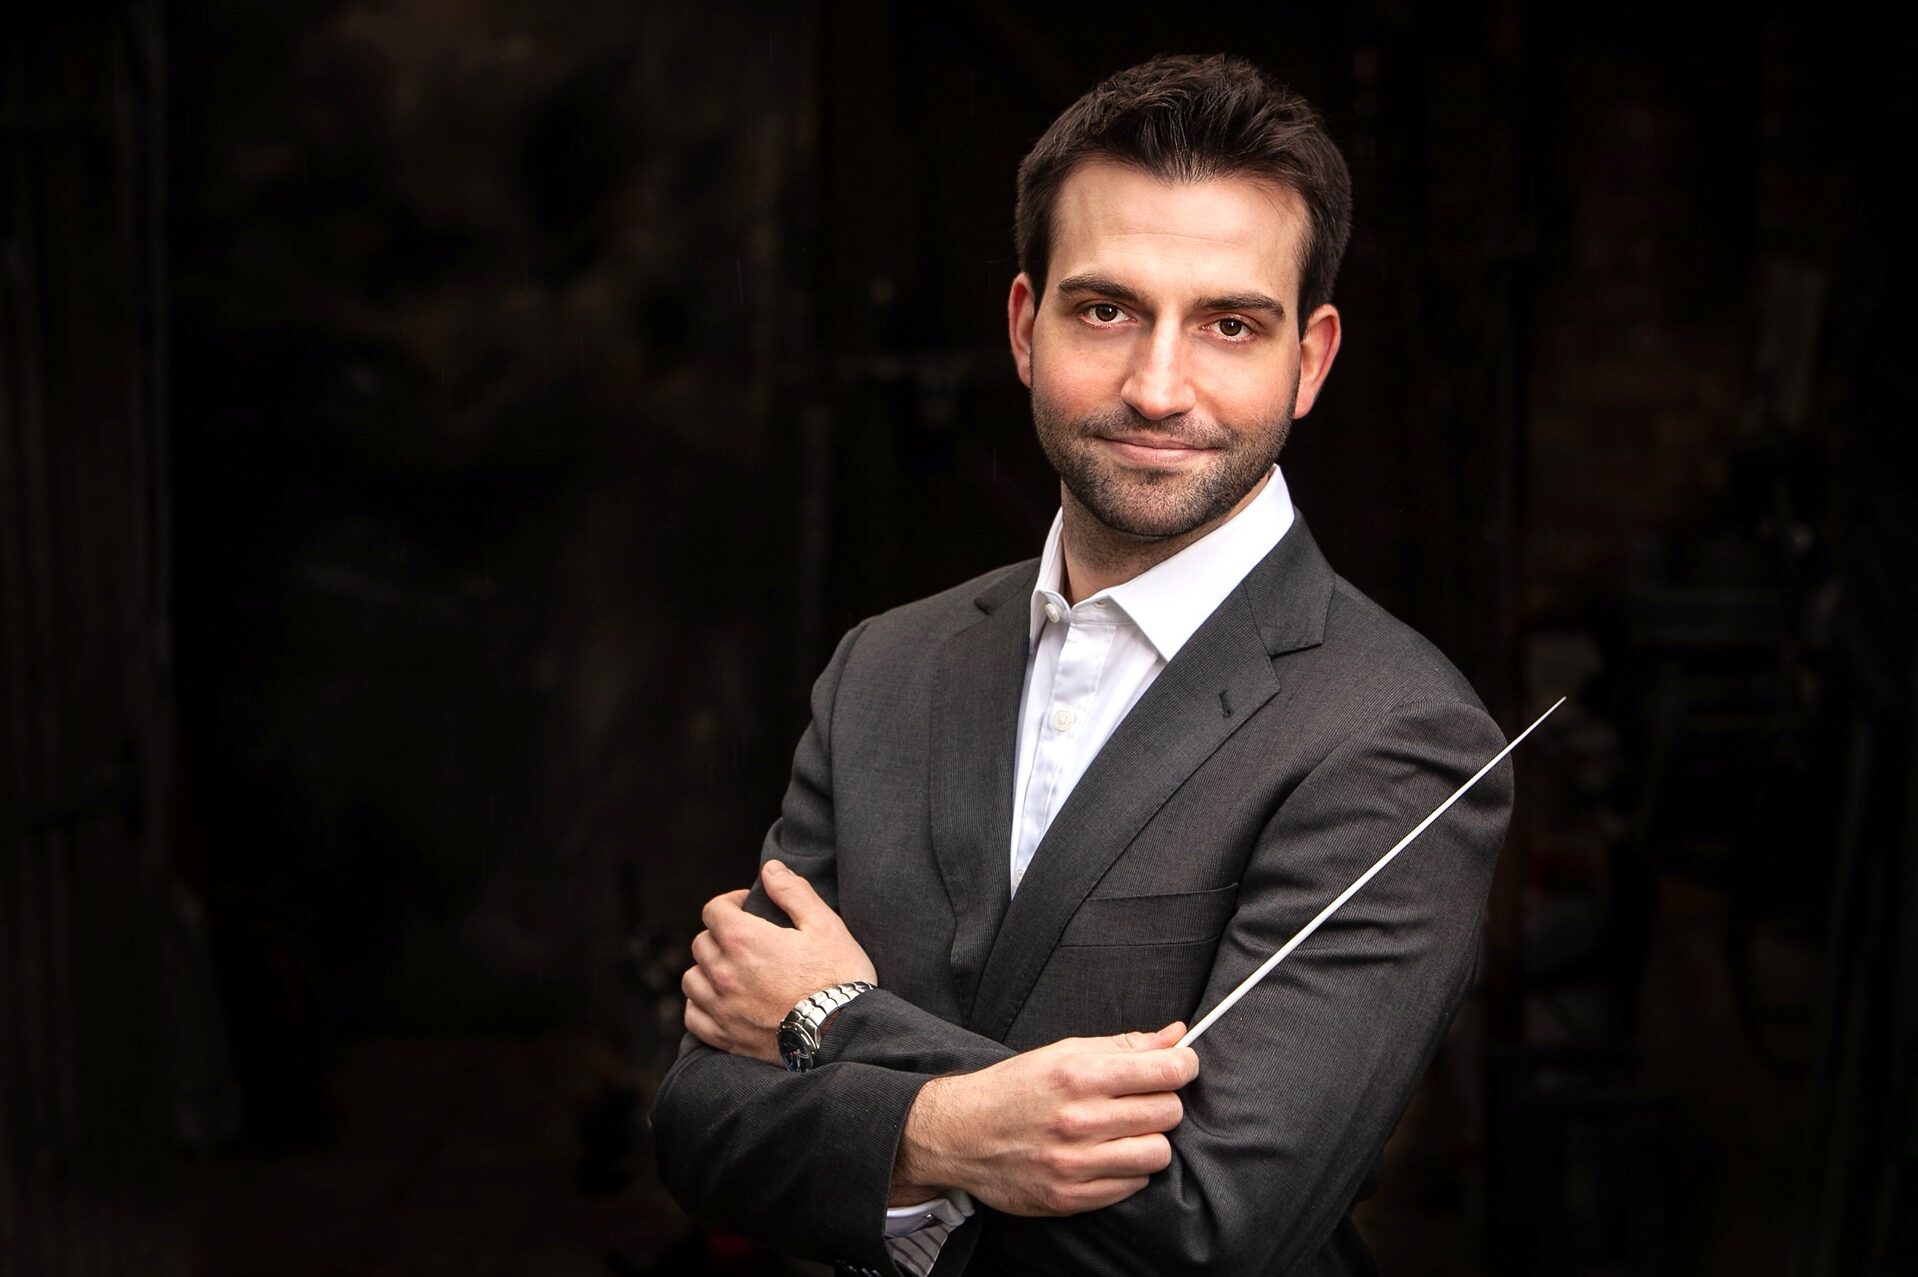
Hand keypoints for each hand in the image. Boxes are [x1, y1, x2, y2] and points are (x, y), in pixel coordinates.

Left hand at [682, 860, 877, 1064]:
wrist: (844, 1034)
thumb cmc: (838, 977)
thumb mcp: (824, 924)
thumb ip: (793, 892)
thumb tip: (770, 869)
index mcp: (743, 939)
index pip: (714, 909)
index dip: (730, 902)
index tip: (747, 907)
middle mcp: (724, 972)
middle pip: (701, 942)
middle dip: (720, 934)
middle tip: (745, 939)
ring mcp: (722, 1008)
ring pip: (692, 979)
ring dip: (706, 969)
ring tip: (730, 970)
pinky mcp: (725, 1037)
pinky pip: (693, 1016)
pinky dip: (700, 1005)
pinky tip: (720, 1001)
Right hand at [892, 1023, 1198, 1215]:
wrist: (960, 1134)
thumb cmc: (1015, 1088)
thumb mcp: (1063, 1053)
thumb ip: (1123, 1046)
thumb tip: (1176, 1035)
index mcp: (1078, 1075)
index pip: (1164, 1071)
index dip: (1183, 1065)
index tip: (1180, 1065)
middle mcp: (1078, 1120)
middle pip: (1168, 1112)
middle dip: (1162, 1101)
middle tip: (1141, 1099)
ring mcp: (1075, 1163)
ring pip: (1158, 1153)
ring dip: (1149, 1140)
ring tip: (1126, 1131)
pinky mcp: (1071, 1197)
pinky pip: (1133, 1185)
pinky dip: (1128, 1170)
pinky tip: (1106, 1155)